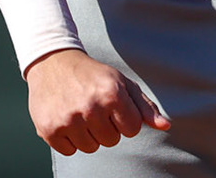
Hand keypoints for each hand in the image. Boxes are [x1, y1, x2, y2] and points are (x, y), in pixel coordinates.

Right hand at [25, 48, 171, 155]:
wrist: (54, 63)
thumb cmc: (94, 76)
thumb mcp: (122, 83)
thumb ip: (145, 107)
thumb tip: (166, 126)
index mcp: (112, 94)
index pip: (132, 130)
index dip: (125, 120)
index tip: (114, 107)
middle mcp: (91, 107)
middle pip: (112, 141)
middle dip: (106, 127)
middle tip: (94, 108)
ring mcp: (68, 120)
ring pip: (91, 148)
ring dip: (88, 135)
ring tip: (80, 113)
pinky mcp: (49, 130)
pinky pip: (70, 151)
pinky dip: (69, 139)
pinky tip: (66, 119)